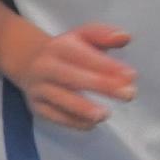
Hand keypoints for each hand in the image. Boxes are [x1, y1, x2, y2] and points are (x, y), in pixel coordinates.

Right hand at [2, 19, 134, 130]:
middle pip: (72, 77)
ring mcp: (38, 88)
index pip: (83, 56)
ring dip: (83, 108)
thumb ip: (104, 36)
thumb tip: (125, 37)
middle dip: (102, 86)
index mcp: (58, 47)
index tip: (131, 75)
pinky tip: (92, 123)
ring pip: (60, 99)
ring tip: (105, 114)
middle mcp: (45, 67)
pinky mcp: (36, 106)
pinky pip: (54, 116)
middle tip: (129, 94)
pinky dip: (73, 122)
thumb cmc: (65, 51)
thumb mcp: (82, 36)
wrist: (27, 62)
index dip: (107, 66)